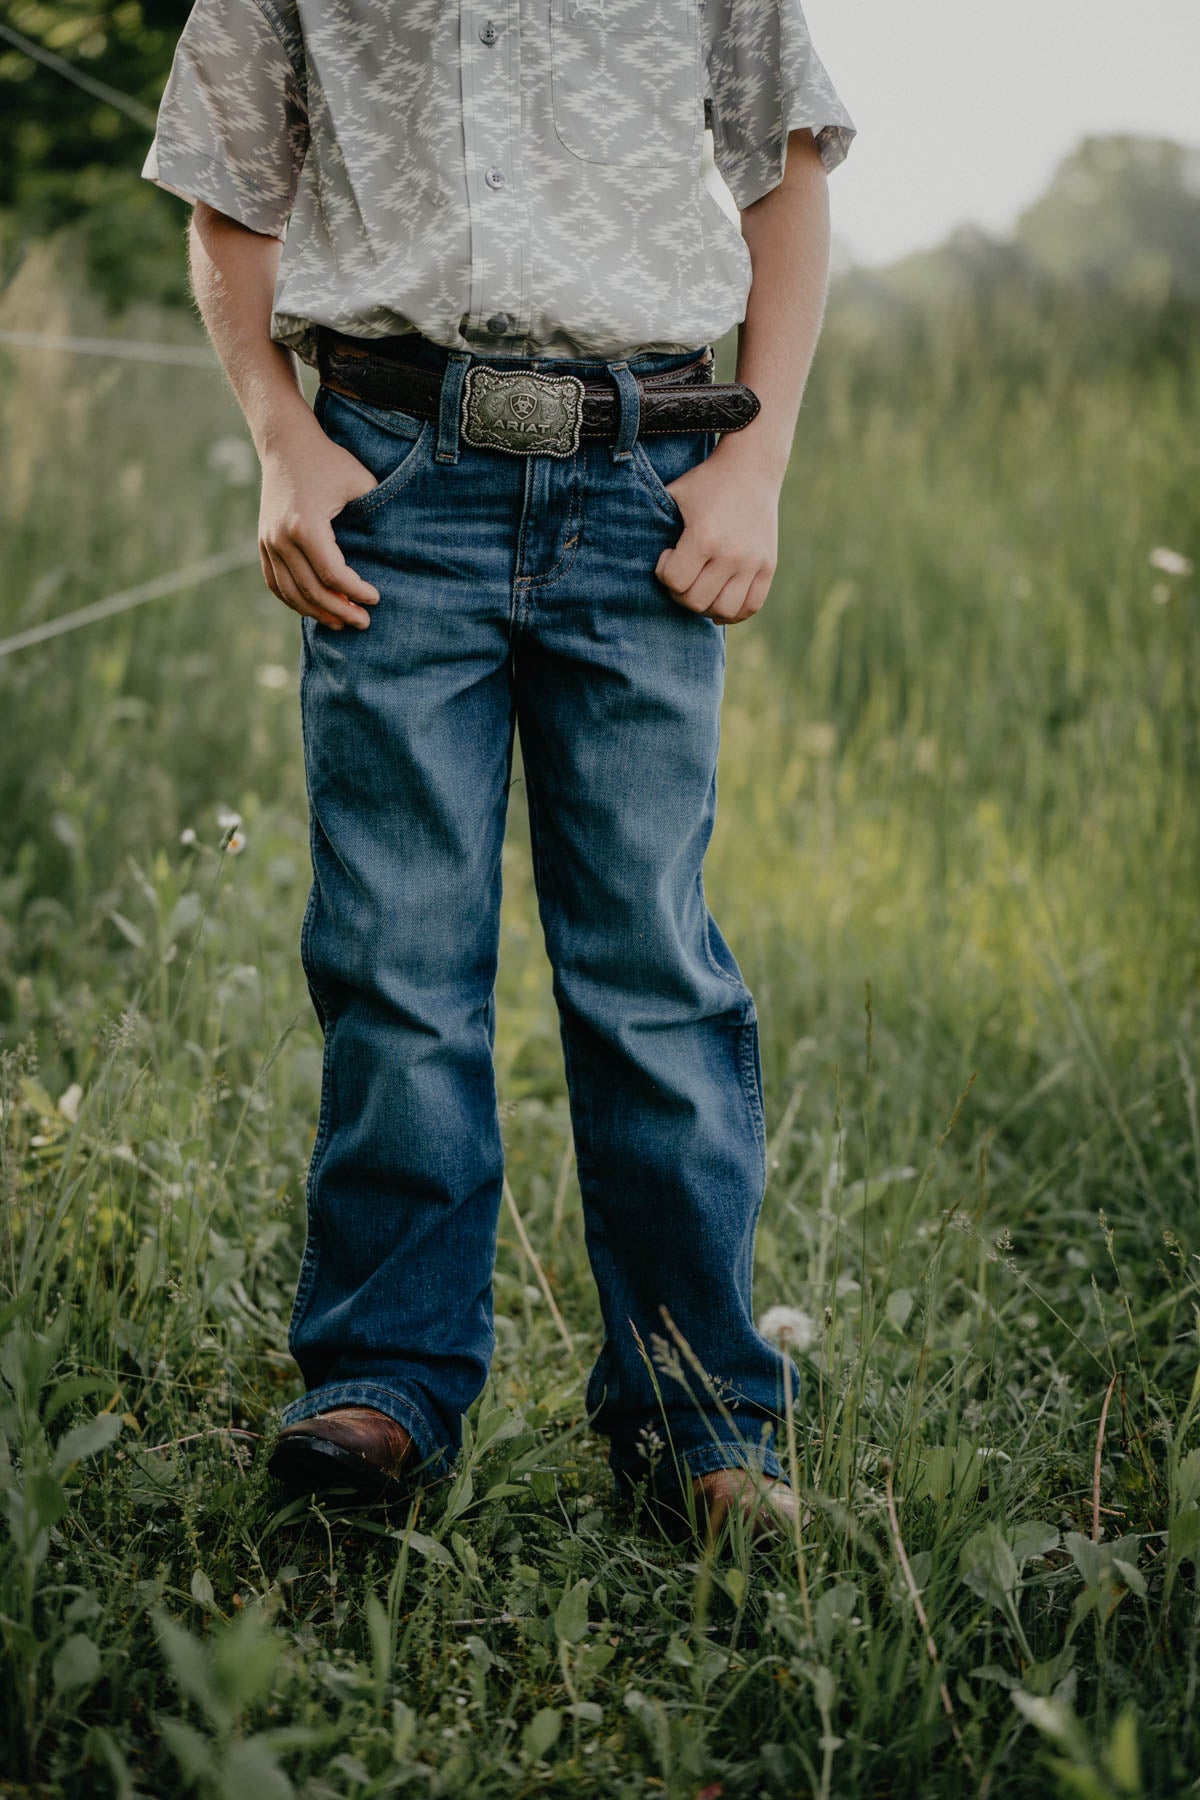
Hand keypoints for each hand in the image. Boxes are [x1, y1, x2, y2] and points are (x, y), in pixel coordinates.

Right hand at [258, 413, 382, 629]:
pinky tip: (315, 609)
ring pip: (291, 592)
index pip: (333, 574)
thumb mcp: (360, 482)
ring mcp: (268, 541)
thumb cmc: (329, 461)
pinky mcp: (263, 542)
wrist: (286, 443)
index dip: (356, 592)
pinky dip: (294, 600)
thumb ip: (377, 514)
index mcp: (306, 525)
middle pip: (312, 590)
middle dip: (340, 611)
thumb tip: (400, 548)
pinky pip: (275, 583)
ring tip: (342, 623)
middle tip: (363, 622)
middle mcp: (281, 538)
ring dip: (317, 612)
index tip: (375, 598)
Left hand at [654, 437, 780, 623]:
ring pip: (723, 610)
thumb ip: (652, 522)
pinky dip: (733, 611)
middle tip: (681, 572)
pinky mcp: (769, 566)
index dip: (663, 572)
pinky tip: (719, 599)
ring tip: (700, 587)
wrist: (751, 468)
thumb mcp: (672, 494)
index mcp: (704, 537)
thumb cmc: (705, 483)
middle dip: (680, 591)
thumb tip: (623, 547)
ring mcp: (753, 562)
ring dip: (706, 605)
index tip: (667, 555)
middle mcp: (731, 554)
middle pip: (696, 601)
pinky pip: (750, 606)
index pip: (674, 581)